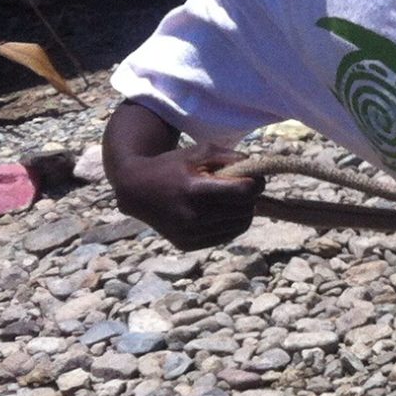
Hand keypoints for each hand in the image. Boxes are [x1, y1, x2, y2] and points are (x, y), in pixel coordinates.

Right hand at [112, 145, 260, 251]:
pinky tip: (219, 211)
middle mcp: (192, 216)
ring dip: (243, 211)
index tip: (253, 178)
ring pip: (241, 225)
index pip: (244, 192)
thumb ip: (233, 158)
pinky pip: (226, 236)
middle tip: (240, 187)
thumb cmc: (172, 166)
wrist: (136, 190)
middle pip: (246, 209)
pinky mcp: (188, 244)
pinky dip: (230, 223)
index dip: (256, 183)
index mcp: (194, 190)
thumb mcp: (201, 152)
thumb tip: (258, 171)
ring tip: (229, 199)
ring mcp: (189, 234)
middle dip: (250, 197)